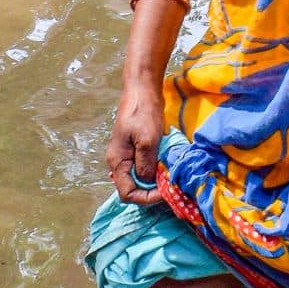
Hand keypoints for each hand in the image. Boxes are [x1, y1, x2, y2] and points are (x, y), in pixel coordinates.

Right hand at [106, 84, 165, 203]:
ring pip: (140, 179)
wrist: (142, 89)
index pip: (127, 194)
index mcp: (117, 162)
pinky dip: (155, 171)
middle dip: (152, 192)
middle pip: (133, 188)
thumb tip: (149, 183)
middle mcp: (119, 162)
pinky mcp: (136, 149)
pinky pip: (144, 168)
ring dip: (155, 182)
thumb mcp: (147, 140)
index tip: (165, 192)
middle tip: (170, 187)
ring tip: (170, 178)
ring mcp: (127, 155)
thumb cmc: (143, 113)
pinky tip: (166, 167)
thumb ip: (146, 165)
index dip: (146, 198)